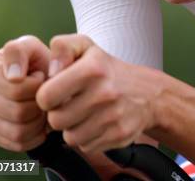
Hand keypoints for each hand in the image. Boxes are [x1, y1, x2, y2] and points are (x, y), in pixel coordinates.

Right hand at [0, 36, 49, 150]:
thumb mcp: (33, 47)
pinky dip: (35, 135)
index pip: (17, 89)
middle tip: (46, 94)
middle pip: (18, 112)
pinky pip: (16, 143)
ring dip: (39, 121)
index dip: (37, 85)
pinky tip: (39, 120)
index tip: (39, 75)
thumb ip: (21, 51)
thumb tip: (13, 77)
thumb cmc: (37, 61)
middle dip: (40, 105)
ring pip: (17, 131)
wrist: (40, 80)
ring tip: (44, 106)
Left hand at [36, 34, 159, 153]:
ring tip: (86, 114)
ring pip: (70, 137)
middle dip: (60, 114)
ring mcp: (113, 116)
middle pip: (56, 121)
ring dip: (74, 128)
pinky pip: (86, 146)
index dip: (47, 97)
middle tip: (73, 105)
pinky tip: (98, 124)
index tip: (58, 93)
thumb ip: (62, 48)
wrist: (148, 94)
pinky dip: (89, 138)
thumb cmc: (108, 72)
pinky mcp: (118, 134)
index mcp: (92, 69)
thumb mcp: (87, 48)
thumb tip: (50, 71)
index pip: (45, 97)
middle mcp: (104, 93)